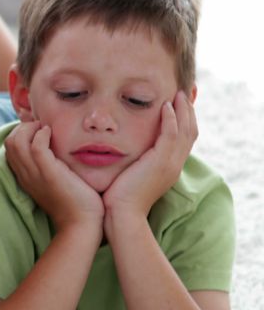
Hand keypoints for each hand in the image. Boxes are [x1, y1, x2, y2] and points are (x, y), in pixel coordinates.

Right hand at [5, 122, 103, 230]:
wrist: (80, 223)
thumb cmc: (74, 202)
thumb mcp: (55, 181)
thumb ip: (50, 167)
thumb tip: (55, 149)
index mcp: (25, 177)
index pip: (9, 148)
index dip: (20, 133)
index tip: (37, 130)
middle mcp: (25, 174)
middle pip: (9, 142)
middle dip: (23, 127)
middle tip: (41, 127)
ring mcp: (35, 174)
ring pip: (17, 142)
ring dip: (30, 128)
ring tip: (45, 128)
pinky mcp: (49, 173)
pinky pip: (36, 147)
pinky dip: (41, 134)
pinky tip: (51, 133)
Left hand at [103, 92, 196, 223]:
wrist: (121, 216)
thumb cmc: (118, 200)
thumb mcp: (131, 177)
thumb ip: (134, 164)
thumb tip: (124, 154)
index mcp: (169, 169)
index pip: (184, 140)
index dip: (185, 122)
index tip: (180, 106)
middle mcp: (174, 165)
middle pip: (191, 132)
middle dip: (189, 112)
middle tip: (186, 94)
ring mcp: (170, 164)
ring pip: (185, 131)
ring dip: (183, 110)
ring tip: (179, 94)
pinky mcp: (161, 162)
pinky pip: (171, 134)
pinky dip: (171, 119)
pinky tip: (165, 106)